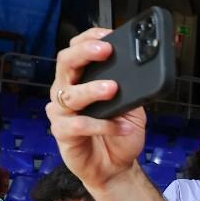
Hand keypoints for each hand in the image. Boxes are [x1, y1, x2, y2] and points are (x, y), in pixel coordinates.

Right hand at [46, 28, 146, 187]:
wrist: (115, 167)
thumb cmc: (119, 133)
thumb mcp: (132, 107)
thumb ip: (130, 90)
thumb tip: (138, 72)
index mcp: (81, 79)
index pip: (76, 50)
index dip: (89, 38)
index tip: (108, 33)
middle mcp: (66, 91)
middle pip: (65, 63)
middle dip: (85, 53)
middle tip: (105, 51)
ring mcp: (61, 112)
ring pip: (69, 94)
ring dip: (92, 90)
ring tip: (113, 89)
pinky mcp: (62, 133)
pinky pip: (79, 124)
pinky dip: (103, 125)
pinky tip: (122, 127)